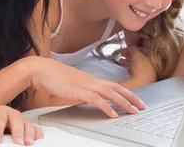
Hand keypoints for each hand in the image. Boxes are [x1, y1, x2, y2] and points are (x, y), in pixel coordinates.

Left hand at [0, 105, 41, 144]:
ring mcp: (21, 119)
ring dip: (29, 134)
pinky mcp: (27, 125)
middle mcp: (12, 114)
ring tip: (28, 143)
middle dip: (18, 132)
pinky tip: (38, 139)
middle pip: (16, 120)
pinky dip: (37, 133)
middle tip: (18, 143)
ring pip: (27, 124)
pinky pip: (35, 127)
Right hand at [26, 56, 145, 117]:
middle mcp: (91, 80)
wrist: (41, 69)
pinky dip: (106, 107)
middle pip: (117, 87)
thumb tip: (89, 96)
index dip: (127, 92)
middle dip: (131, 97)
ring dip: (124, 102)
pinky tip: (113, 114)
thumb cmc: (54, 76)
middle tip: (142, 106)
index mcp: (91, 79)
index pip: (114, 85)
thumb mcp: (72, 84)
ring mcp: (85, 85)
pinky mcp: (78, 91)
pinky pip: (96, 99)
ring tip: (133, 111)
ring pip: (110, 92)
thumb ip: (82, 90)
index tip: (136, 100)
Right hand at [119, 45, 156, 84]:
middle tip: (123, 53)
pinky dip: (131, 69)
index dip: (135, 46)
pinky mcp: (144, 80)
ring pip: (138, 64)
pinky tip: (127, 70)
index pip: (144, 48)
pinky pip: (137, 72)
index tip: (128, 46)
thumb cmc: (142, 70)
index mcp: (153, 57)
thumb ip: (133, 47)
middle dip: (130, 54)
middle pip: (140, 56)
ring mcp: (149, 72)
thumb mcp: (136, 55)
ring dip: (129, 61)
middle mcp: (152, 64)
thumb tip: (131, 42)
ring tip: (121, 61)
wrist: (142, 86)